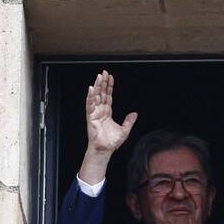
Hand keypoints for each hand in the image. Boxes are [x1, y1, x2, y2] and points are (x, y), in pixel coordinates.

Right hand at [78, 70, 136, 184]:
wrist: (105, 150)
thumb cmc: (111, 142)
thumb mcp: (124, 130)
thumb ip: (129, 121)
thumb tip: (134, 114)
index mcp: (107, 113)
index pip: (108, 96)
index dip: (109, 87)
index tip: (110, 78)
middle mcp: (100, 111)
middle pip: (101, 94)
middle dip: (102, 83)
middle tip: (103, 73)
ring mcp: (94, 113)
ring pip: (95, 97)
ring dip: (97, 86)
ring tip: (98, 77)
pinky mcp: (90, 117)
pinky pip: (89, 105)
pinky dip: (90, 97)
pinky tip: (91, 89)